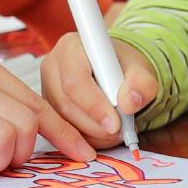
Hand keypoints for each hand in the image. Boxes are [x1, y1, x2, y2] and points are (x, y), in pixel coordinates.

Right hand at [41, 31, 159, 148]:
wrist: (115, 72)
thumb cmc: (123, 67)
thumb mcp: (140, 70)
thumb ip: (141, 83)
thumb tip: (129, 103)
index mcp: (71, 48)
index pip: (75, 81)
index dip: (94, 105)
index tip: (116, 123)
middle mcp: (53, 67)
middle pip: (66, 104)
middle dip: (96, 125)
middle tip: (120, 132)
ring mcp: (47, 89)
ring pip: (64, 121)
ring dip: (93, 135)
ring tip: (116, 133)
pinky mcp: (49, 108)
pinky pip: (63, 130)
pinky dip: (86, 139)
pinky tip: (104, 135)